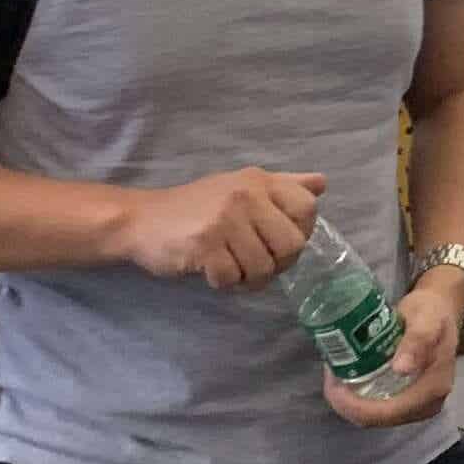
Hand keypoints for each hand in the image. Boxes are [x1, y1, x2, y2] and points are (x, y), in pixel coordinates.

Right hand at [118, 169, 325, 288]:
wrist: (141, 220)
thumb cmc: (196, 207)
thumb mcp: (240, 186)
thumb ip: (283, 186)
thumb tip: (322, 184)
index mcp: (258, 181)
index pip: (306, 208)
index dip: (300, 232)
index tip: (278, 240)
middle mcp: (245, 195)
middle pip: (291, 245)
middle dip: (276, 264)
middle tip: (254, 263)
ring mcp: (225, 219)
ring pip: (263, 268)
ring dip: (248, 278)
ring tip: (230, 266)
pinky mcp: (204, 245)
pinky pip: (232, 279)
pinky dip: (223, 283)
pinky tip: (211, 270)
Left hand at [326, 264, 463, 429]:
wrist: (440, 313)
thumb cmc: (433, 314)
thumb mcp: (427, 320)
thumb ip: (418, 341)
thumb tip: (402, 369)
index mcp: (433, 389)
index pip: (388, 412)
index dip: (355, 405)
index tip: (333, 382)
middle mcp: (427, 405)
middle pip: (378, 419)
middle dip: (347, 403)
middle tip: (330, 376)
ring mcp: (417, 406)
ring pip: (374, 417)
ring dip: (350, 402)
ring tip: (335, 376)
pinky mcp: (407, 402)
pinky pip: (377, 409)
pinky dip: (358, 399)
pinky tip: (346, 381)